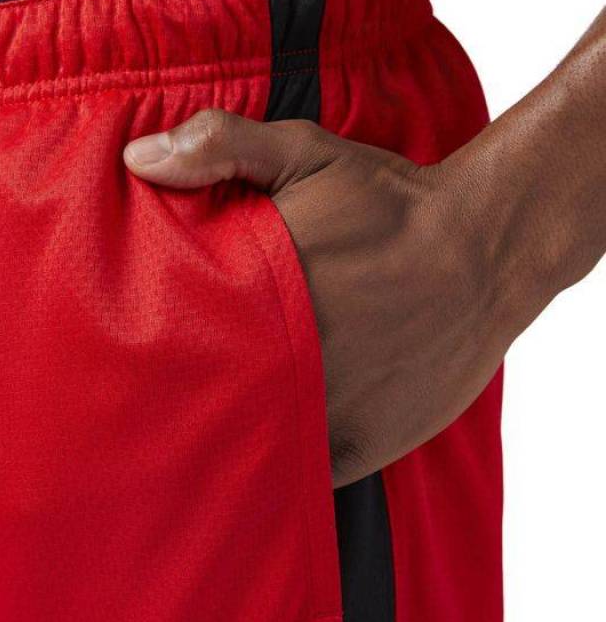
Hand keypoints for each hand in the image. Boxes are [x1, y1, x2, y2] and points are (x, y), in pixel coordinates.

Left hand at [123, 110, 529, 486]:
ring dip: (230, 440)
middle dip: (185, 401)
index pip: (178, 347)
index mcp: (260, 302)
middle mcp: (289, 367)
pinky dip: (282, 468)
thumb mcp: (306, 154)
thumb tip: (138, 158)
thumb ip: (221, 148)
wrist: (485, 249)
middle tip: (164, 401)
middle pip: (209, 404)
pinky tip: (266, 453)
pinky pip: (302, 473)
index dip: (150, 357)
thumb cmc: (391, 205)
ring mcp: (326, 414)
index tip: (135, 358)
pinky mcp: (362, 445)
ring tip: (209, 433)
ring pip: (253, 447)